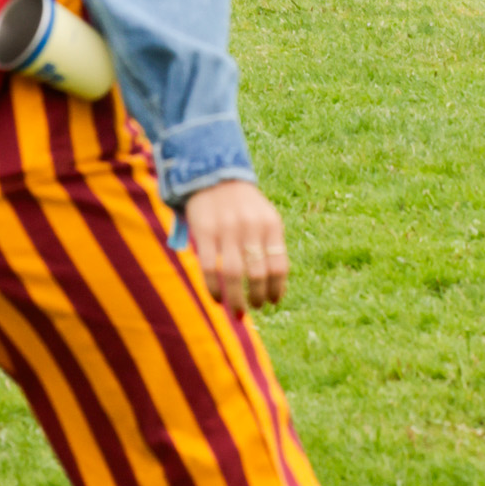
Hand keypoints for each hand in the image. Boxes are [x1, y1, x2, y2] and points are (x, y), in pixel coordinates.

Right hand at [184, 180, 289, 316]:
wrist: (213, 172)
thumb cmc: (243, 205)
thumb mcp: (263, 217)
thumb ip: (269, 245)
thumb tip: (274, 287)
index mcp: (271, 223)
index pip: (279, 265)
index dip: (277, 289)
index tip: (273, 302)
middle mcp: (251, 226)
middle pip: (258, 274)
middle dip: (258, 298)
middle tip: (255, 309)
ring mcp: (227, 228)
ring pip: (234, 275)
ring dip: (237, 300)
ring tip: (238, 313)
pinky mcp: (204, 231)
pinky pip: (210, 268)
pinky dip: (214, 289)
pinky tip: (216, 299)